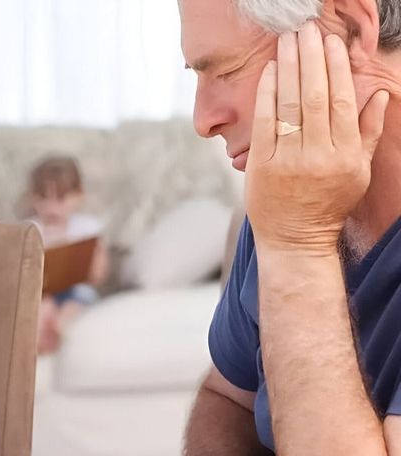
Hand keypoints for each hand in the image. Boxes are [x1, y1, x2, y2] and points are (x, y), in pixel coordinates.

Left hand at [245, 22, 388, 255]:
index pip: (342, 101)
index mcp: (344, 154)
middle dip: (311, 58)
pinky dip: (267, 95)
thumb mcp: (357, 171)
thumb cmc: (328, 204)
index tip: (332, 43)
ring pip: (289, 106)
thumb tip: (378, 95)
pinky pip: (264, 124)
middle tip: (307, 30)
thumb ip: (367, 132)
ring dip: (288, 68)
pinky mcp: (262, 168)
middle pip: (314, 96)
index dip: (337, 68)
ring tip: (287, 41)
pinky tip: (269, 71)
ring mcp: (287, 161)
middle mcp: (317, 155)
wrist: (295, 240)